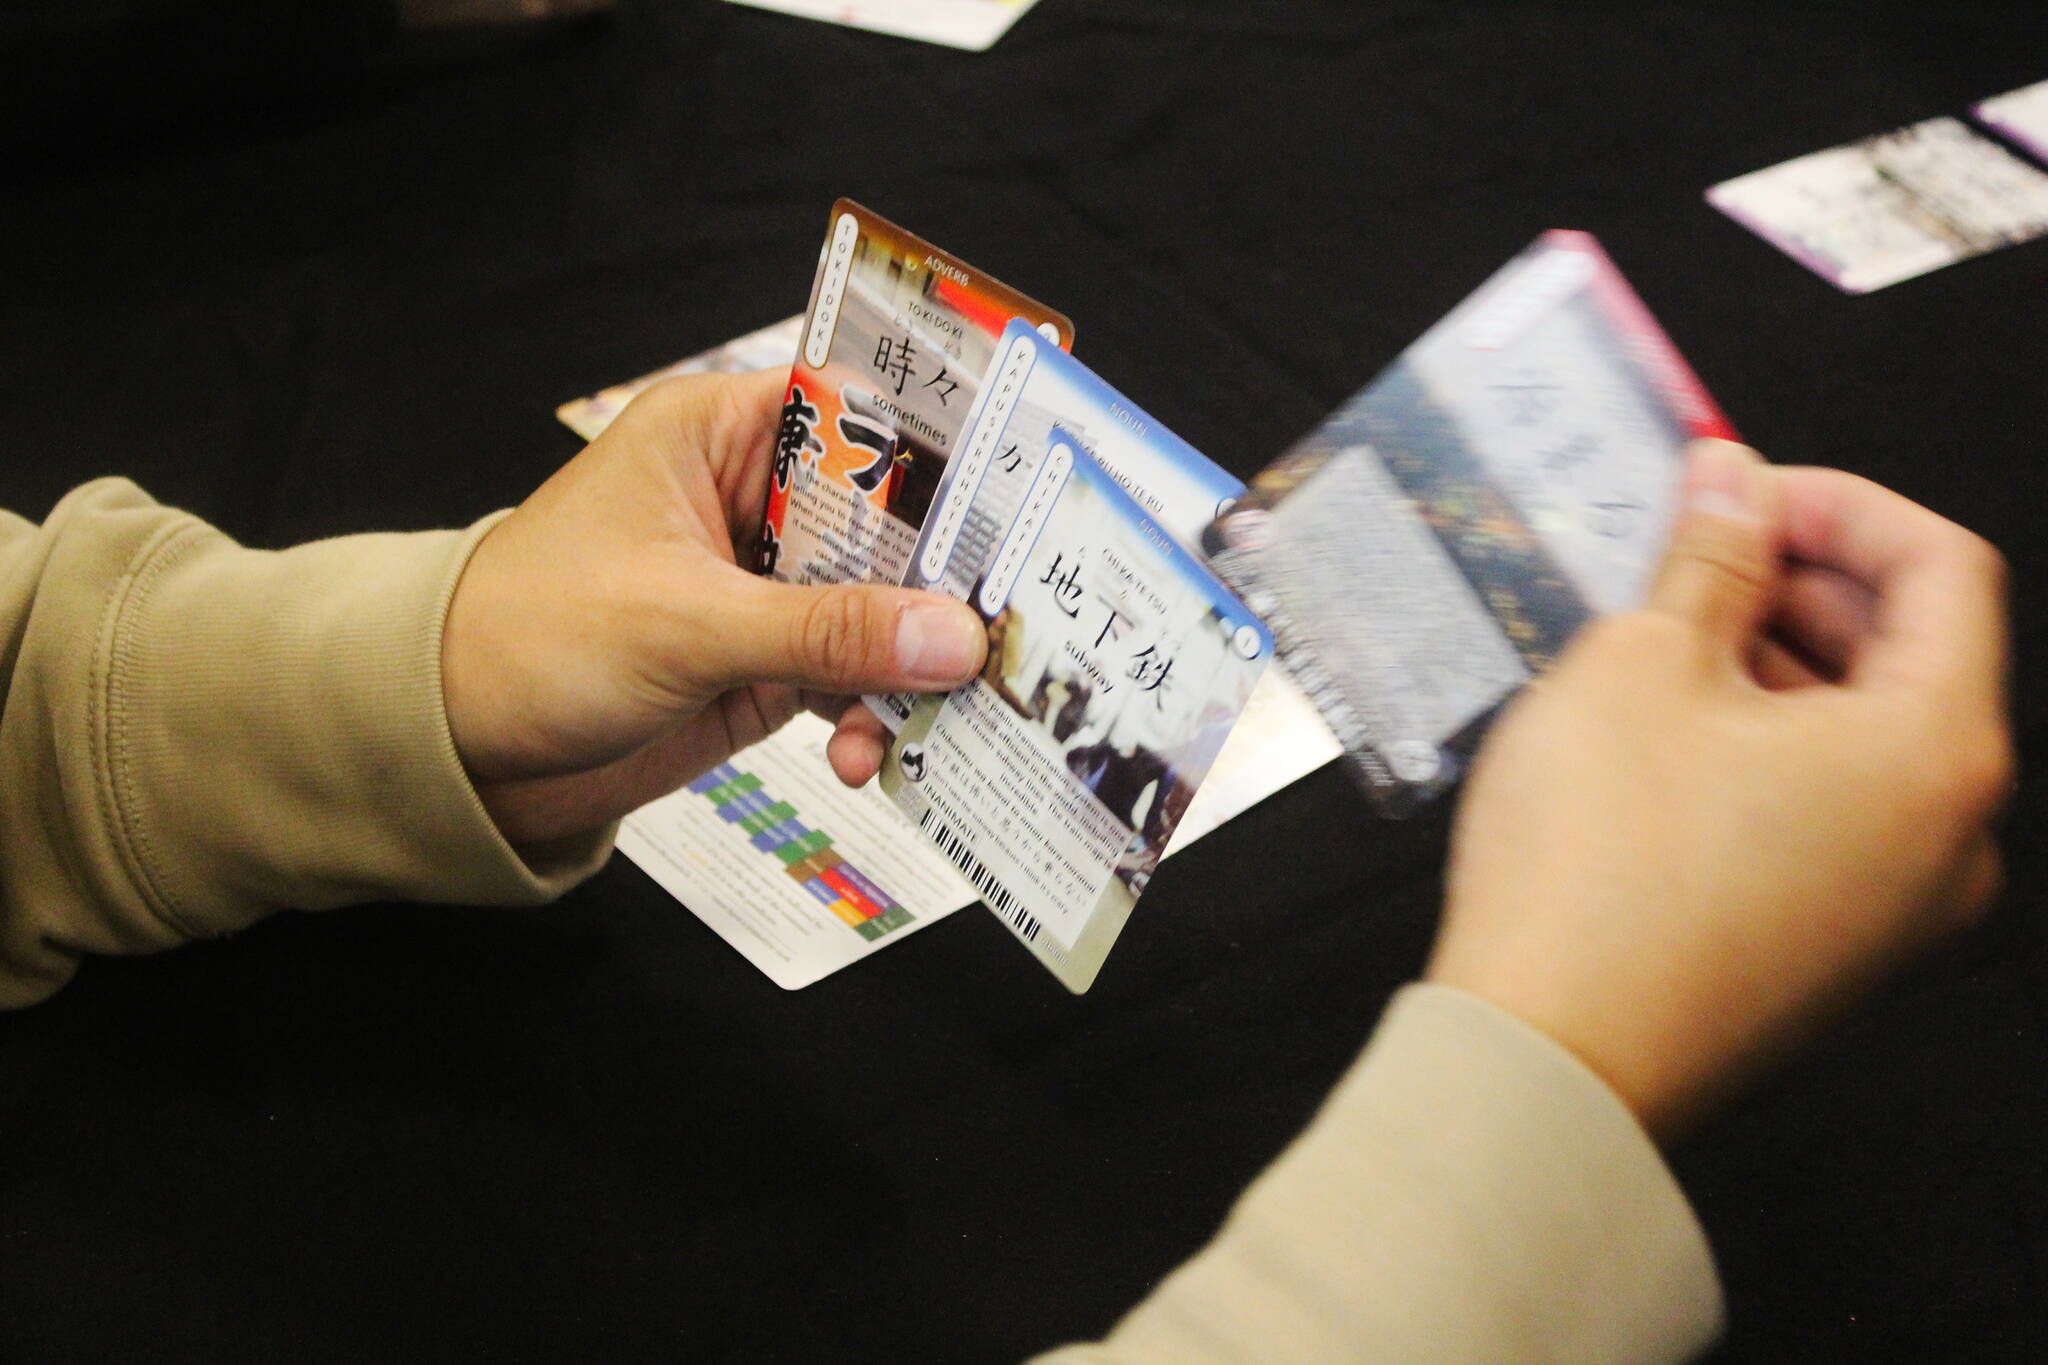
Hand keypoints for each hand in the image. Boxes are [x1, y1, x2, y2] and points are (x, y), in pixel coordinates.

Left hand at [440, 370, 985, 846]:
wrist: (454, 749)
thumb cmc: (531, 636)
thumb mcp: (687, 624)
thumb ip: (824, 631)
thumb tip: (951, 637)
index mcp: (722, 436)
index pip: (858, 415)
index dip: (938, 453)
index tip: (1013, 500)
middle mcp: (755, 503)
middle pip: (889, 524)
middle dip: (942, 583)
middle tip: (1006, 629)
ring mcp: (766, 589)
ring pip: (881, 610)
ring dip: (911, 666)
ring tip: (935, 713)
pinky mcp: (766, 666)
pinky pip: (852, 680)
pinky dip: (873, 716)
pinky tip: (871, 756)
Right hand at [1427, 440, 2011, 1139]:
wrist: (1544, 1056)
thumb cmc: (1593, 878)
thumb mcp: (1640, 666)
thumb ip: (1708, 557)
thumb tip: (1732, 482)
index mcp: (1936, 751)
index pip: (1943, 569)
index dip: (1838, 504)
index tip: (1746, 492)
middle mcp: (1949, 836)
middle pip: (1913, 652)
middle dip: (1801, 582)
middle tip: (1692, 553)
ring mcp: (1899, 906)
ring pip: (1866, 734)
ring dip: (1778, 663)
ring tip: (1661, 639)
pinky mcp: (1837, 947)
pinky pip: (1831, 808)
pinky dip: (1768, 744)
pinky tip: (1666, 731)